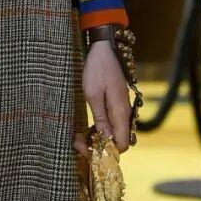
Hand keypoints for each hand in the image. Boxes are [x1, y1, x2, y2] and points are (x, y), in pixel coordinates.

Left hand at [74, 40, 131, 159]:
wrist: (105, 48)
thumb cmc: (97, 69)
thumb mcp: (93, 94)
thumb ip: (100, 118)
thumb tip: (106, 140)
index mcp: (120, 112)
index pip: (122, 145)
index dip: (106, 152)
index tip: (86, 147)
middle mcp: (124, 113)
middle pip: (117, 142)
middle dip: (98, 147)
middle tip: (77, 141)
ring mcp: (120, 110)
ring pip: (113, 135)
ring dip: (96, 139)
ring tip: (77, 136)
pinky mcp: (115, 106)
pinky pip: (110, 125)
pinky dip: (98, 130)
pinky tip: (84, 128)